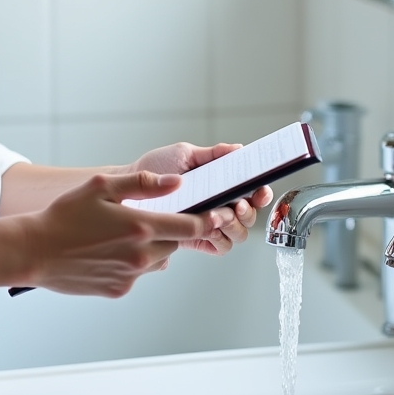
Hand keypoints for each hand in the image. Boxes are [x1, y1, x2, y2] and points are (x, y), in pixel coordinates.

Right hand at [20, 170, 215, 297]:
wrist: (34, 252)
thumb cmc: (65, 215)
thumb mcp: (102, 187)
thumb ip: (143, 183)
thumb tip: (177, 183)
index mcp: (140, 227)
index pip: (191, 226)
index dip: (209, 219)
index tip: (219, 213)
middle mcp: (141, 256)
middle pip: (176, 242)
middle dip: (174, 228)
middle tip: (157, 214)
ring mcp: (130, 276)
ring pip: (158, 258)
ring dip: (152, 245)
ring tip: (124, 232)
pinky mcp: (118, 290)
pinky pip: (138, 273)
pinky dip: (132, 261)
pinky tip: (108, 249)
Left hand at [128, 142, 273, 255]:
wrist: (131, 188)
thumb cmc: (157, 168)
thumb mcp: (185, 154)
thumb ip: (212, 153)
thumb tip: (238, 148)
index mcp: (223, 184)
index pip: (252, 191)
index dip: (262, 193)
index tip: (260, 190)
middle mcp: (221, 204)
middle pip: (250, 216)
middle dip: (248, 211)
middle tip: (237, 204)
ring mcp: (210, 223)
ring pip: (238, 233)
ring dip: (233, 225)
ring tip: (218, 215)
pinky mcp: (198, 239)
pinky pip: (220, 246)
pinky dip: (219, 238)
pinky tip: (208, 227)